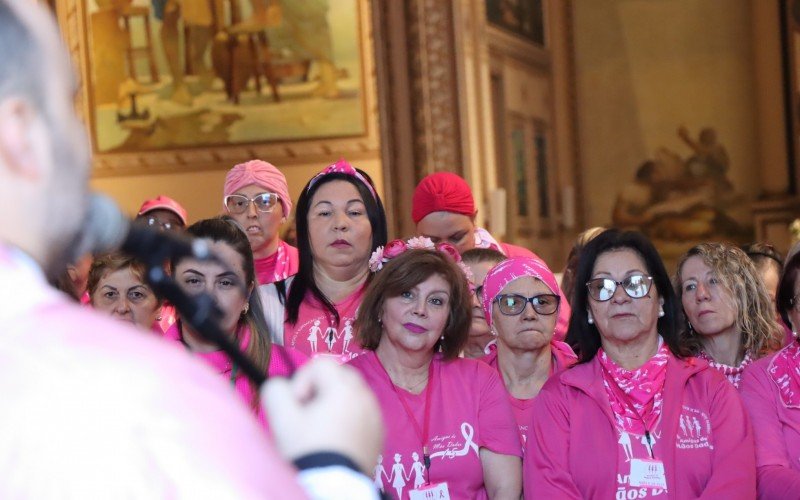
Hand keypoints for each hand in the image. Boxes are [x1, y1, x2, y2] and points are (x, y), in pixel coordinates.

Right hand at [262, 358, 383, 473]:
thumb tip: (281, 386)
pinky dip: (347, 419)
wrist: (332, 487)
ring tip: (320, 430)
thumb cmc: (308, 450)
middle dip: (319, 390)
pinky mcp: (379, 433)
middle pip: (339, 376)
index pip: (320, 364)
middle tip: (307, 415)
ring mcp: (376, 415)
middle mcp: (365, 396)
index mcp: (344, 388)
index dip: (302, 381)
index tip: (297, 406)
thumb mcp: (280, 417)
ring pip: (350, 395)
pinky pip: (360, 414)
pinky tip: (334, 440)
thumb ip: (275, 390)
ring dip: (333, 404)